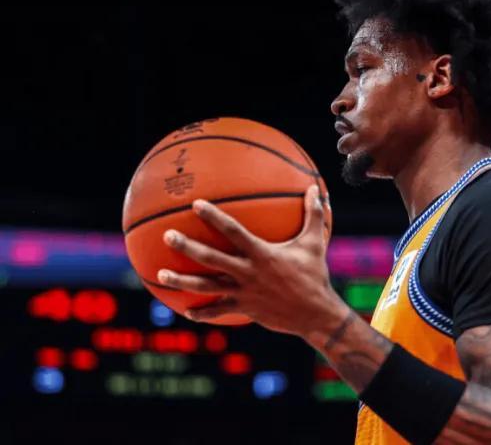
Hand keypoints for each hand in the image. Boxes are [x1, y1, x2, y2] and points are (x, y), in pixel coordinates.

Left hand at [158, 185, 345, 336]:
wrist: (315, 314)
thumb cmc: (315, 275)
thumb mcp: (315, 243)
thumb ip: (313, 215)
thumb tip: (314, 189)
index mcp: (262, 254)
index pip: (233, 232)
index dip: (214, 217)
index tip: (196, 204)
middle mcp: (248, 272)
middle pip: (211, 258)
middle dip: (187, 247)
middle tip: (167, 236)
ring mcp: (243, 292)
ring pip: (206, 286)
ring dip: (182, 281)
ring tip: (161, 275)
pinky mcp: (244, 308)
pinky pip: (218, 311)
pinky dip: (202, 312)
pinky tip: (186, 310)